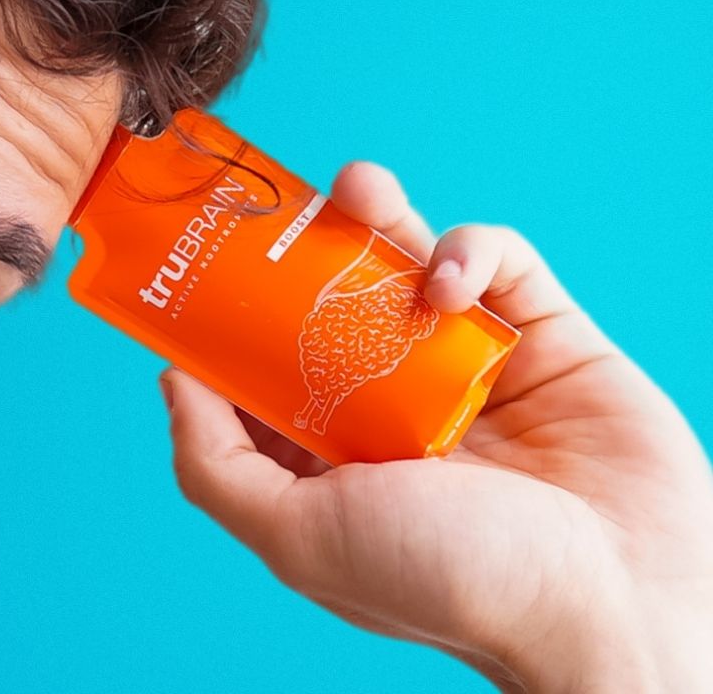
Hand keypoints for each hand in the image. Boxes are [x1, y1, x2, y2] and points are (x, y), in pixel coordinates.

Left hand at [159, 162, 712, 691]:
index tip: (213, 251)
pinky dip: (471, 254)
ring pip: (410, 260)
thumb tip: (174, 379)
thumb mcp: (299, 536)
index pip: (268, 359)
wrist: (617, 599)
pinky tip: (451, 284)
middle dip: (309, 241)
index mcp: (333, 448)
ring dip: (378, 213)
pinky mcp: (539, 333)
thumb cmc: (450, 583)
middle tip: (287, 202)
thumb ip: (217, 464)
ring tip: (358, 191)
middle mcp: (395, 399)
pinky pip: (497, 263)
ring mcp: (468, 362)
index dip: (238, 305)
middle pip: (335, 294)